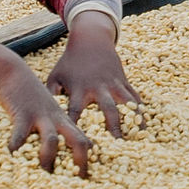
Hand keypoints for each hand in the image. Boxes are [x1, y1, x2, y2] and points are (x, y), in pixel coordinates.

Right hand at [0, 64, 98, 175]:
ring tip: (44, 173)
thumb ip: (54, 125)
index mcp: (65, 119)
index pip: (85, 139)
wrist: (14, 71)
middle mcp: (57, 119)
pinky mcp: (23, 114)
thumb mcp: (48, 109)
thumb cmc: (30, 95)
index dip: (90, 157)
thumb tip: (56, 148)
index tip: (89, 175)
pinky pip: (20, 135)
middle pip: (78, 140)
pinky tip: (12, 156)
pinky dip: (16, 147)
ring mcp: (41, 116)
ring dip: (49, 158)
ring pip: (52, 140)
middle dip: (81, 160)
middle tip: (79, 179)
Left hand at [47, 13, 136, 140]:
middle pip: (108, 112)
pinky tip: (145, 127)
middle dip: (113, 130)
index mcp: (80, 89)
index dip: (78, 129)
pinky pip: (135, 99)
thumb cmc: (69, 62)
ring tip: (138, 140)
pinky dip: (140, 113)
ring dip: (132, 123)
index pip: (77, 113)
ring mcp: (114, 85)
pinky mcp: (124, 82)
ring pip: (127, 106)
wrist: (91, 39)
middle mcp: (99, 88)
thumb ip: (50, 97)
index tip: (80, 146)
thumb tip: (43, 118)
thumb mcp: (55, 76)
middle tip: (117, 149)